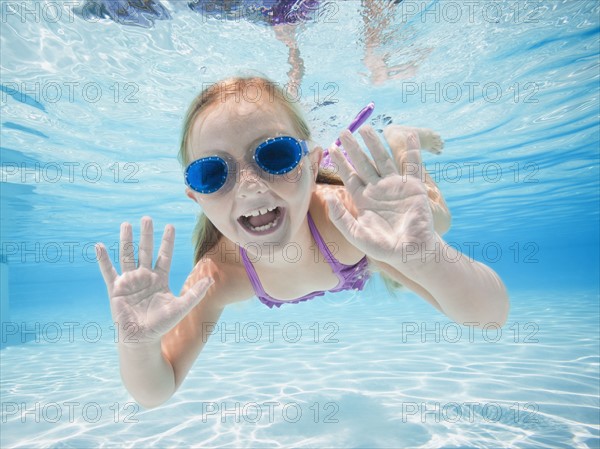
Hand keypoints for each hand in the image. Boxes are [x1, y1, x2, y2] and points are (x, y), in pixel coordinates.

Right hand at [95, 217, 212, 344]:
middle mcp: (144, 276)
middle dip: (146, 235)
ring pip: (127, 256)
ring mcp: (129, 281)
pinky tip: (99, 246)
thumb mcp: (181, 307)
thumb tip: (211, 279)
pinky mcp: (116, 289)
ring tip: (126, 224)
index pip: (164, 255)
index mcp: (160, 279)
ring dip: (126, 240)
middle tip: (147, 218)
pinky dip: (103, 259)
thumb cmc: (162, 324)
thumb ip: (195, 293)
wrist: (142, 339)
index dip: (167, 241)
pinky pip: (108, 271)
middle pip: (145, 251)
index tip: (170, 225)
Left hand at [325, 125, 435, 264]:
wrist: (412, 252)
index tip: (331, 147)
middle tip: (344, 132)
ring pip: (383, 159)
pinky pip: (412, 164)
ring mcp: (396, 186)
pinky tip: (409, 134)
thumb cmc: (384, 247)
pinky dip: (411, 149)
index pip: (349, 176)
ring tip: (367, 128)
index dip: (341, 162)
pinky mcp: (414, 187)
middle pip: (364, 163)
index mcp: (363, 200)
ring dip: (375, 144)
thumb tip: (329, 197)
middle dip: (354, 148)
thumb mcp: (356, 234)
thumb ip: (340, 217)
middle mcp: (378, 190)